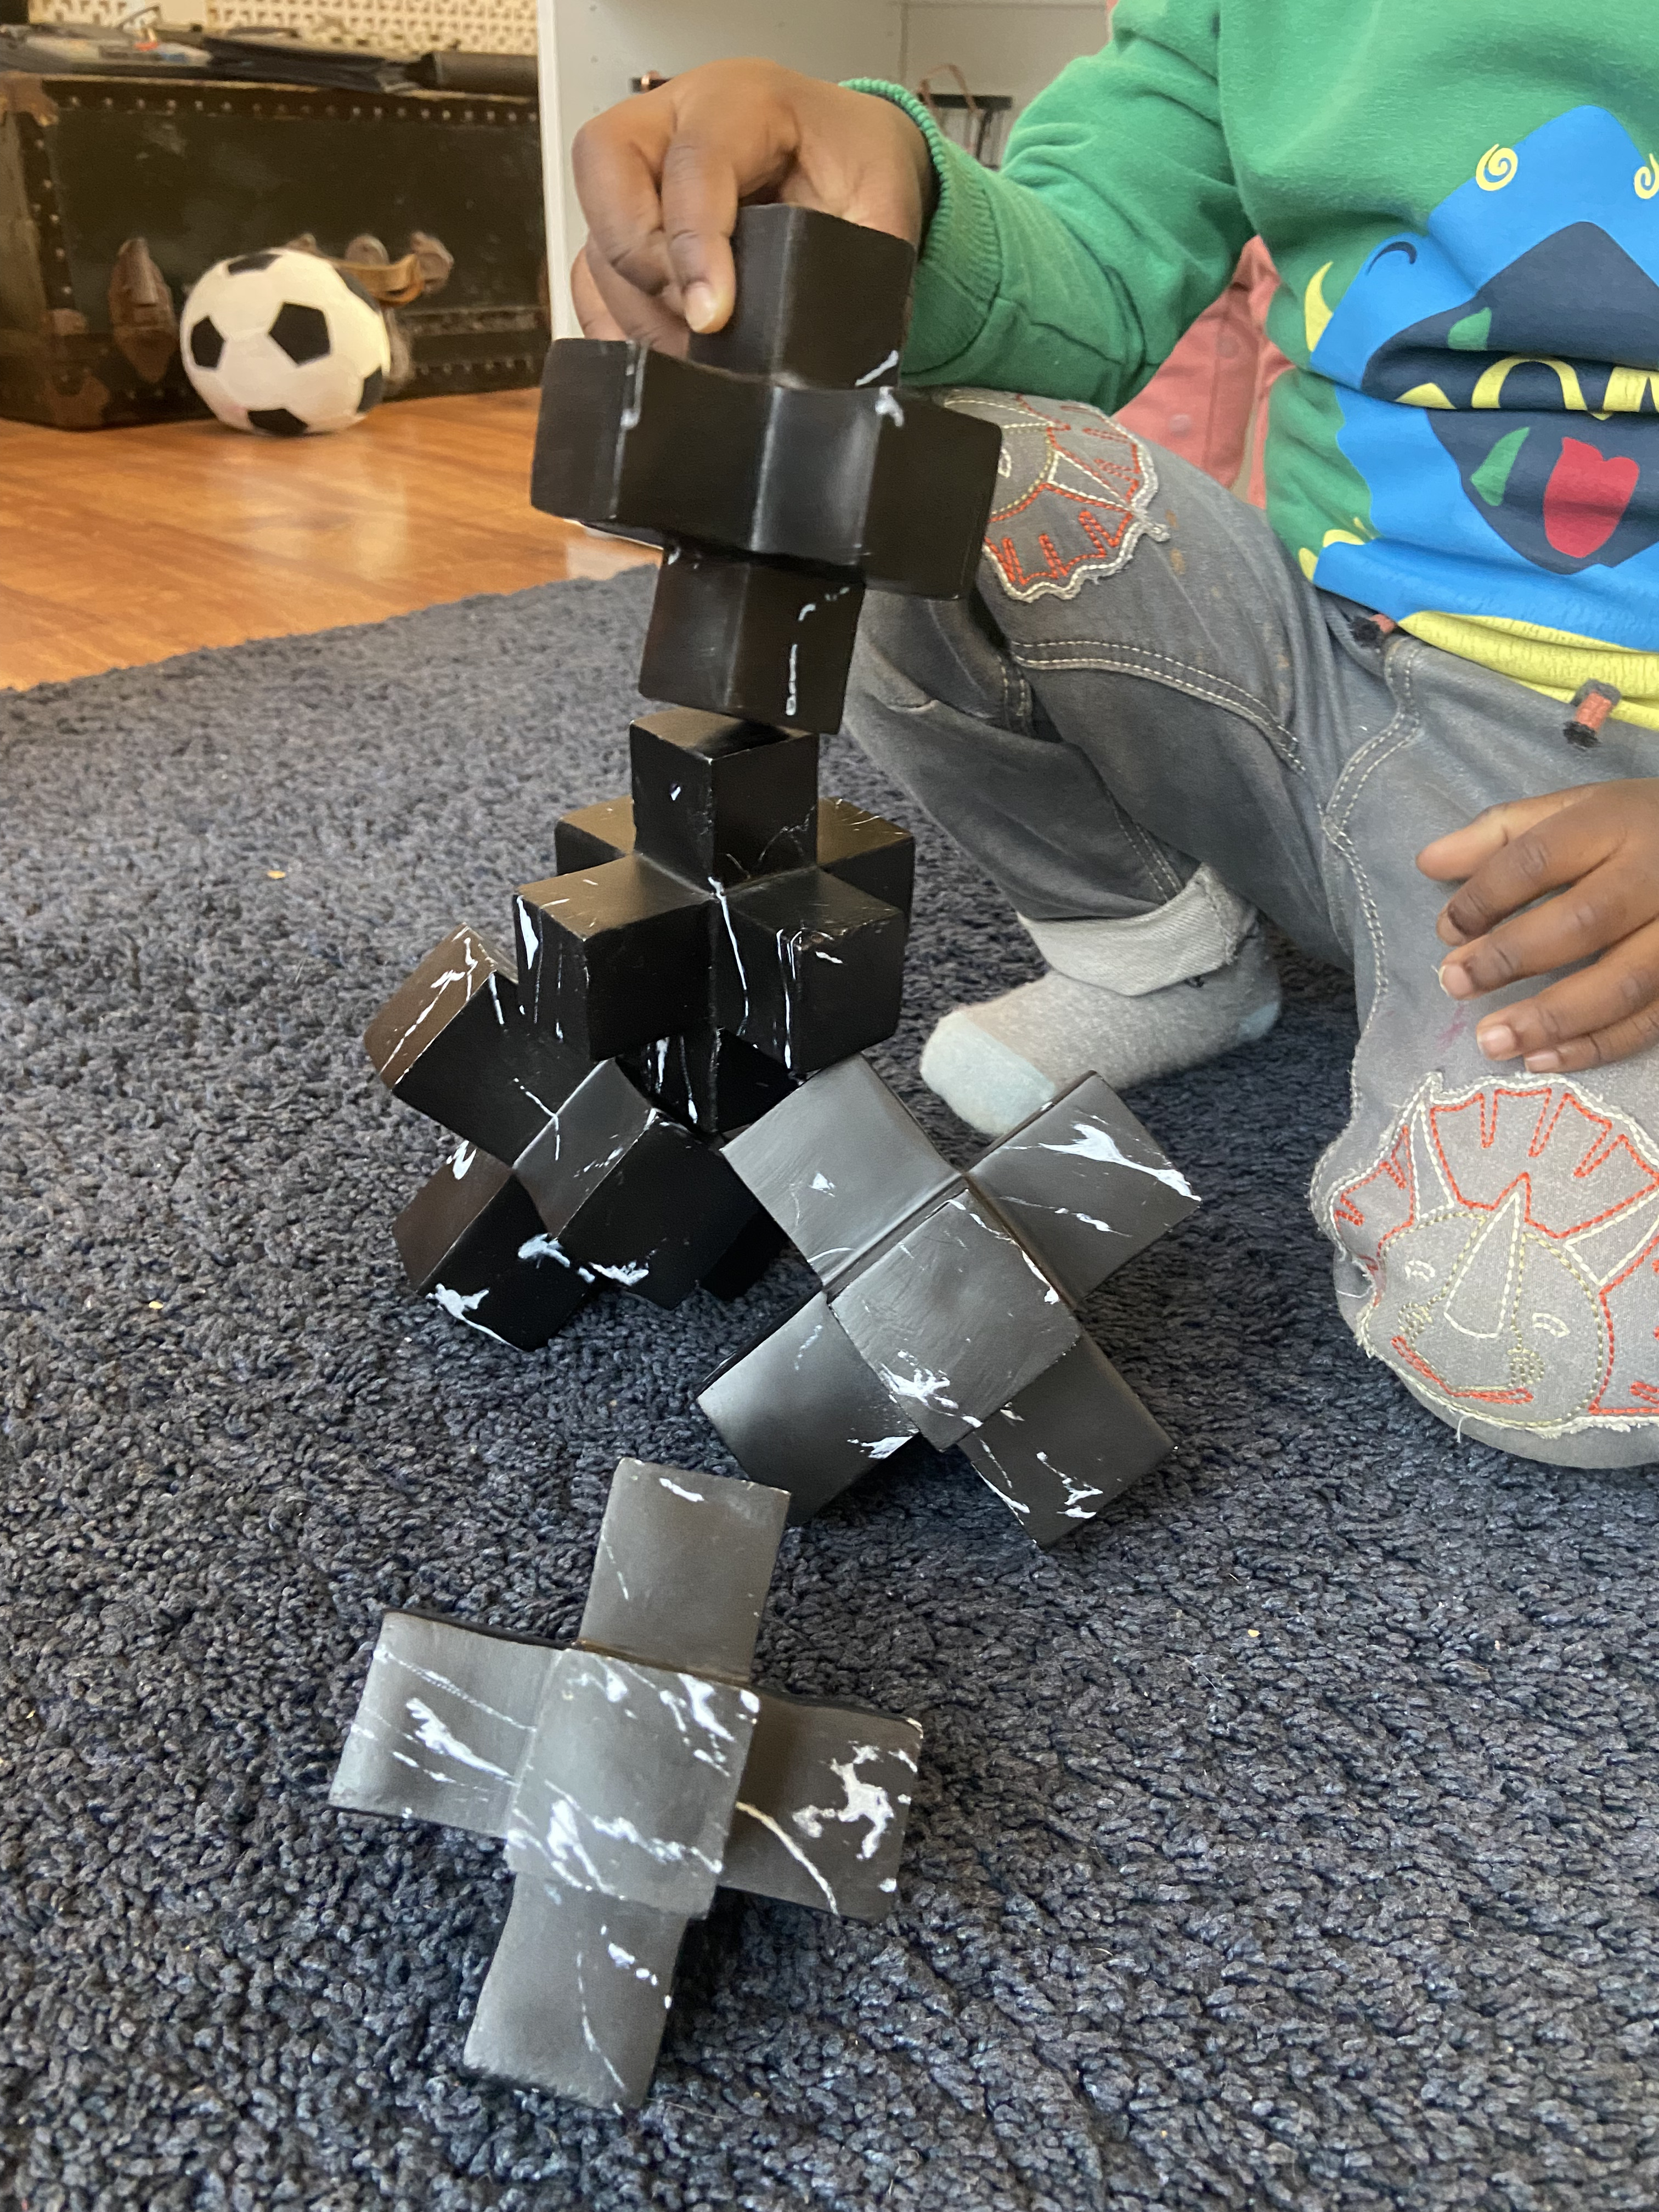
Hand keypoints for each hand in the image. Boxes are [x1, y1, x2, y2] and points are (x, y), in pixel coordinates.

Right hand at [569, 61, 932, 352]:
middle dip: (643, 265)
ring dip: (634, 310)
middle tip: (697, 328)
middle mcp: (671, 123)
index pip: (692, 162)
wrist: (844, 158)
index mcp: (740, 101)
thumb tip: (821, 345)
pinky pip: (590, 279)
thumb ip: (857, 259)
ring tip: (693, 357)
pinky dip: (617, 327)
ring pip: (595, 238)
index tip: (712, 318)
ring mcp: (638, 173)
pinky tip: (661, 357)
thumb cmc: (852, 165)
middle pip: (606, 172)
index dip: (694, 245)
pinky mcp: (623, 226)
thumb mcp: (881, 200)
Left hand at [1418, 779, 1658, 1072]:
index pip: (1539, 859)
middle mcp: (1656, 876)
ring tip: (1492, 1042)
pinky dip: (1595, 1046)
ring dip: (1550, 1018)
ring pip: (1622, 982)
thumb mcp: (1573, 810)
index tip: (1447, 930)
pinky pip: (1650, 1020)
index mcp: (1614, 824)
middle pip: (1582, 922)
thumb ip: (1500, 834)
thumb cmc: (1636, 827)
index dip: (1485, 897)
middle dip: (1510, 958)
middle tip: (1455, 984)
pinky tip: (1541, 1060)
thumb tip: (1428, 862)